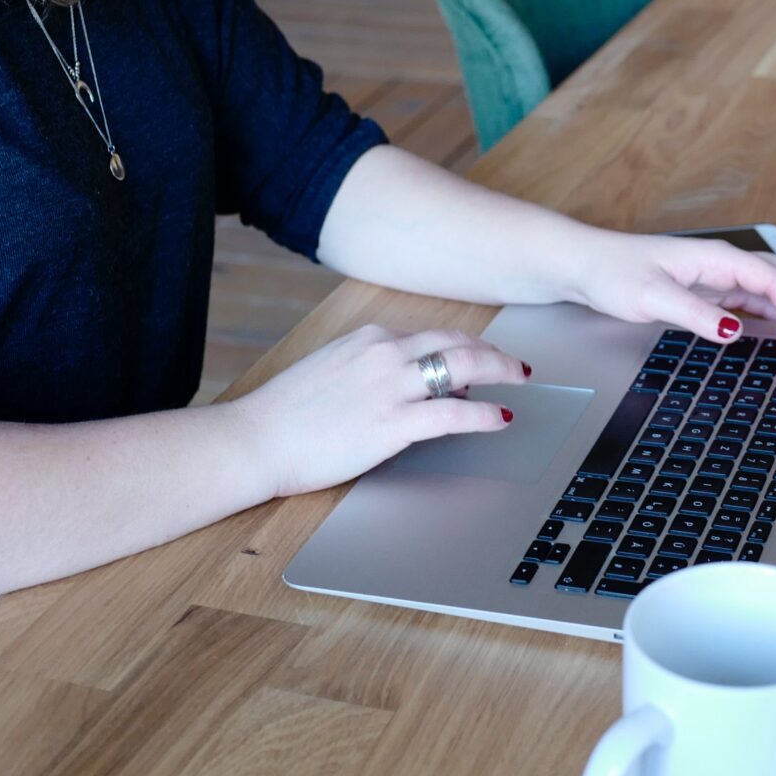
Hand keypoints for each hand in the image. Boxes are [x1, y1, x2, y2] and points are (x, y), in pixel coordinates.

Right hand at [232, 325, 528, 497]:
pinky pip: (455, 415)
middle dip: (493, 352)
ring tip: (518, 381)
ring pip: (465, 367)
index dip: (463, 348)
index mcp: (369, 338)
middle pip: (457, 343)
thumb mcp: (330, 370)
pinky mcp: (393, 424)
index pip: (431, 336)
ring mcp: (391, 387)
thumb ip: (369, 368)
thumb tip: (405, 380)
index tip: (479, 357)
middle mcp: (385, 353)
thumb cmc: (284, 413)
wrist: (256, 439)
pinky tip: (500, 418)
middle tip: (515, 364)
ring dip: (500, 372)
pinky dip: (485, 415)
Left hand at [566, 231, 775, 342]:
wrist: (583, 265)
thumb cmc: (612, 273)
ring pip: (768, 284)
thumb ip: (696, 315)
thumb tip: (735, 331)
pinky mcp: (704, 289)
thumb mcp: (653, 298)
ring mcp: (713, 275)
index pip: (771, 278)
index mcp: (715, 258)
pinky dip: (773, 310)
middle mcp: (719, 263)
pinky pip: (750, 296)